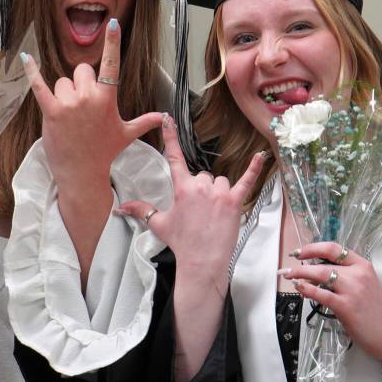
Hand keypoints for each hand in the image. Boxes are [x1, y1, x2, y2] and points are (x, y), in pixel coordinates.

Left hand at [21, 19, 162, 191]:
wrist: (82, 174)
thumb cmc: (103, 153)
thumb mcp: (126, 135)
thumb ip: (144, 122)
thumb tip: (165, 117)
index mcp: (108, 99)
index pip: (112, 65)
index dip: (113, 42)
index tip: (113, 23)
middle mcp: (89, 98)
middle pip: (81, 71)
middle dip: (80, 84)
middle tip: (82, 108)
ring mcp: (70, 104)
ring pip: (62, 81)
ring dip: (63, 94)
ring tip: (69, 117)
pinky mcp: (51, 111)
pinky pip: (40, 86)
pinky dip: (32, 72)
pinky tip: (26, 57)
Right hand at [117, 117, 266, 279]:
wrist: (202, 262)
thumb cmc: (182, 243)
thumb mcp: (158, 224)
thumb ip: (140, 210)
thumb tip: (121, 207)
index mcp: (182, 188)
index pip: (174, 157)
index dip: (169, 137)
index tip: (167, 119)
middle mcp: (200, 186)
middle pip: (202, 176)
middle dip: (200, 190)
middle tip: (198, 212)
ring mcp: (219, 193)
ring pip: (220, 182)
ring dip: (218, 192)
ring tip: (213, 213)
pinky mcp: (235, 201)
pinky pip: (246, 180)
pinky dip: (254, 168)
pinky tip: (261, 156)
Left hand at [282, 242, 381, 363]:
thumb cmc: (378, 311)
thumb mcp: (365, 284)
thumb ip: (347, 276)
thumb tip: (318, 273)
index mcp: (362, 265)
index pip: (334, 248)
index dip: (313, 247)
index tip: (299, 252)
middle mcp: (357, 273)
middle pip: (324, 262)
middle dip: (302, 264)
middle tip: (288, 269)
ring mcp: (352, 289)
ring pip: (320, 274)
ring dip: (301, 274)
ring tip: (290, 277)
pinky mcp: (346, 306)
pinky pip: (321, 294)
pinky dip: (307, 289)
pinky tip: (300, 288)